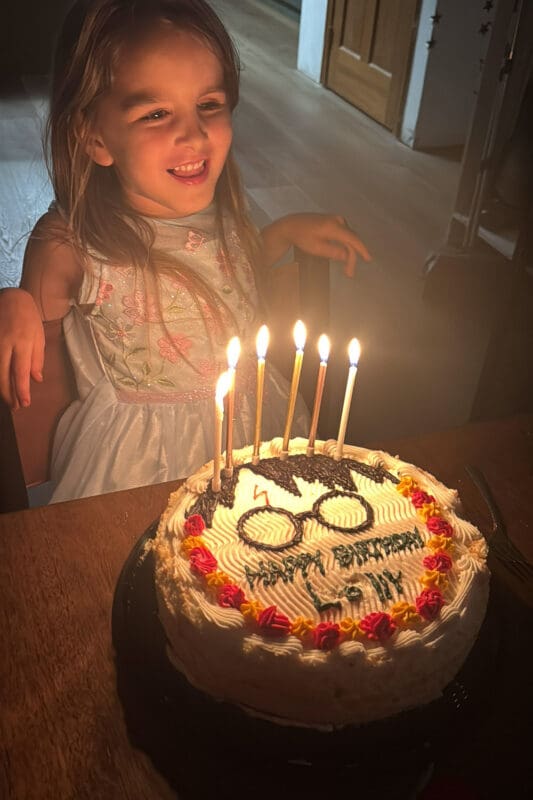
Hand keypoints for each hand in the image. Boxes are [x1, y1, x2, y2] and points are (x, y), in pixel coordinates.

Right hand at [0, 288, 44, 408]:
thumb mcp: (38, 337)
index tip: (25, 404)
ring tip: (9, 401)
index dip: (21, 390)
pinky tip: (2, 385)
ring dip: (2, 388)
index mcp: (22, 343)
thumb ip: (37, 359)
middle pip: (3, 375)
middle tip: (16, 408)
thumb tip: (36, 379)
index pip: (20, 372)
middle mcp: (5, 345)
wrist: (10, 298)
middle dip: (9, 394)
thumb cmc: (28, 318)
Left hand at [262, 213, 370, 276]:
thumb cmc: (302, 237)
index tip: (369, 259)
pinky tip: (342, 255)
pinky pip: (343, 235)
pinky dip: (344, 245)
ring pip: (348, 238)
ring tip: (346, 269)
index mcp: (334, 226)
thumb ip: (333, 251)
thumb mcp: (316, 248)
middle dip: (352, 257)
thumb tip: (347, 256)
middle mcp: (337, 220)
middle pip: (351, 240)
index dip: (362, 250)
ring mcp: (336, 219)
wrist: (291, 225)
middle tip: (349, 274)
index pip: (353, 239)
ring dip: (348, 252)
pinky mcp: (333, 221)